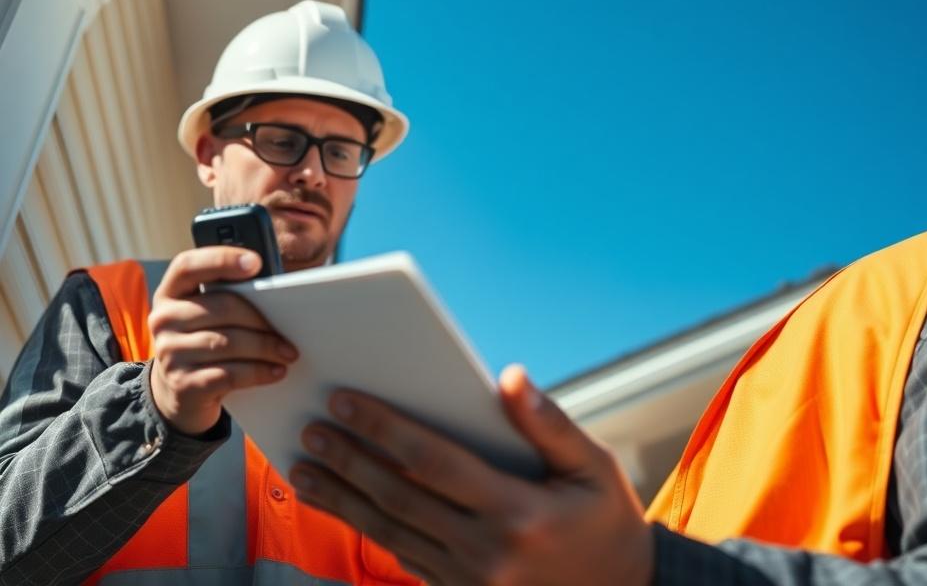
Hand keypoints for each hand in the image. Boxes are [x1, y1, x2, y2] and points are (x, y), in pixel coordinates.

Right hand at [148, 247, 298, 434]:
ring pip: (227, 342)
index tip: (256, 263)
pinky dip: (258, 372)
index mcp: (171, 292)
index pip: (189, 265)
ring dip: (265, 348)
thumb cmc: (206, 341)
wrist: (181, 392)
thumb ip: (230, 296)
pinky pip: (228, 374)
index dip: (222, 259)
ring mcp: (169, 352)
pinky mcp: (182, 383)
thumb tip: (279, 294)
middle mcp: (163, 319)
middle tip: (288, 333)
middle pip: (221, 307)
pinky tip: (275, 372)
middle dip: (261, 320)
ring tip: (288, 353)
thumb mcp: (208, 316)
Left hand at [289, 364, 653, 584]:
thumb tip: (510, 377)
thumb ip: (548, 423)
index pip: (433, 462)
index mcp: (518, 511)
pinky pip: (403, 557)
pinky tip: (344, 506)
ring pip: (389, 532)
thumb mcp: (594, 466)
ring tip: (304, 468)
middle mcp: (486, 551)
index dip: (384, 429)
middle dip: (349, 460)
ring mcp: (469, 580)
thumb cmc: (605, 521)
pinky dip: (366, 530)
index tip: (346, 400)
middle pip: (398, 497)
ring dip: (343, 498)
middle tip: (312, 429)